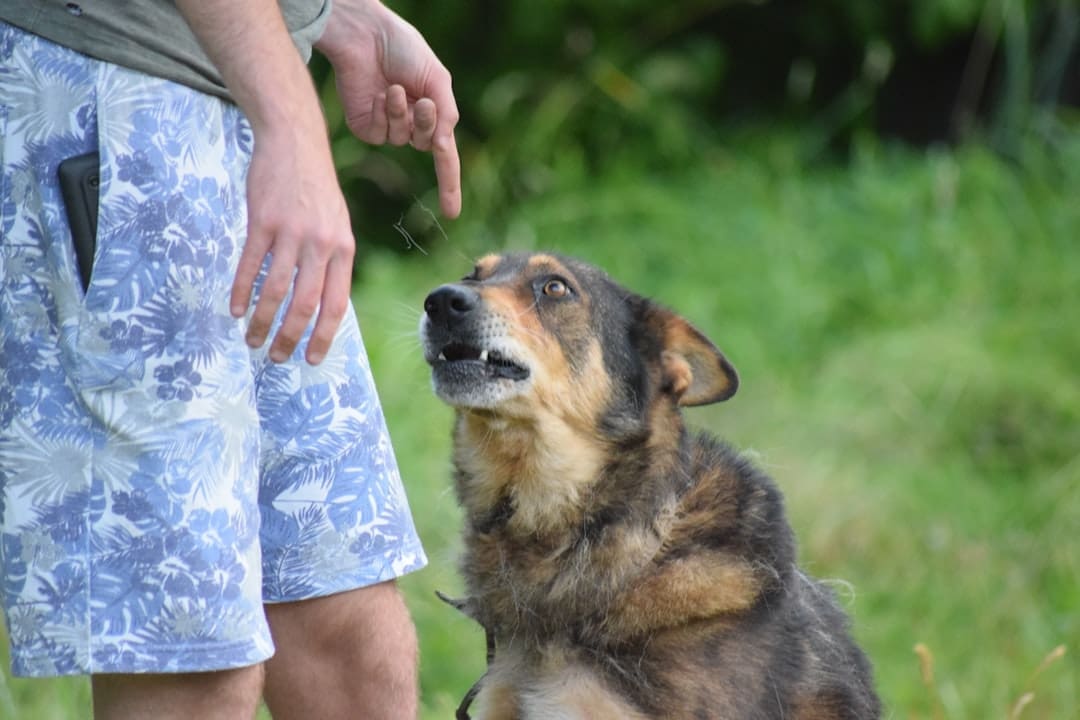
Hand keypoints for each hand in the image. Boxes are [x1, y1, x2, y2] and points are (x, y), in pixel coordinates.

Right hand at [176, 0, 355, 364]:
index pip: (336, 304)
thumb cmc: (316, 191)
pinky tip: (234, 309)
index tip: (311, 359)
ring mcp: (291, 233)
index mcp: (344, 250)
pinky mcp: (263, 221)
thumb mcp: (337, 225)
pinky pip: (250, 265)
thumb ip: (332, 263)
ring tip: (251, 339)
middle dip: (289, 337)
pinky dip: (241, 291)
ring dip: (261, 321)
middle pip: (305, 305)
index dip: (323, 336)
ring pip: (275, 290)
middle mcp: (321, 245)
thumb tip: (325, 307)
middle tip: (275, 357)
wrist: (295, 143)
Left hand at [317, 0, 460, 217]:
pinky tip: (379, 94)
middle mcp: (410, 124)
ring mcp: (387, 126)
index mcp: (432, 112)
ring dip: (402, 114)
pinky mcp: (364, 125)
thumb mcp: (438, 80)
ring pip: (402, 140)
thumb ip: (447, 114)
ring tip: (395, 88)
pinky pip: (381, 135)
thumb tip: (444, 148)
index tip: (452, 214)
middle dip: (428, 124)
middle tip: (424, 101)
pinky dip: (384, 114)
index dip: (449, 185)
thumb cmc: (404, 50)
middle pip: (427, 145)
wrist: (366, 35)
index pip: (444, 157)